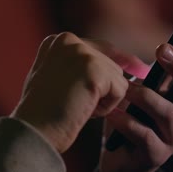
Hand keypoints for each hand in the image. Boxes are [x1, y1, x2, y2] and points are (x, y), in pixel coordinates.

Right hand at [11, 32, 148, 152]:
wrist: (33, 131)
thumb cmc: (42, 113)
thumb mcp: (57, 80)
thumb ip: (79, 68)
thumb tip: (121, 68)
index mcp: (57, 41)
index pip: (98, 48)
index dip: (117, 62)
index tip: (138, 68)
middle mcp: (69, 40)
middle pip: (111, 63)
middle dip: (103, 89)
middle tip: (76, 105)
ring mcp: (82, 54)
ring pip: (118, 77)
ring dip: (104, 99)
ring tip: (77, 107)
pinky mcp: (95, 70)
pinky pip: (120, 90)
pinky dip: (107, 107)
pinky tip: (85, 111)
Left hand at [98, 19, 172, 171]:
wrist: (119, 164)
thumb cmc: (128, 121)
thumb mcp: (135, 95)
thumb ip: (142, 76)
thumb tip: (134, 50)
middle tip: (162, 49)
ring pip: (169, 113)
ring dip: (147, 97)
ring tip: (126, 88)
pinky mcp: (157, 156)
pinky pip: (145, 136)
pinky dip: (128, 122)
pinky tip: (113, 113)